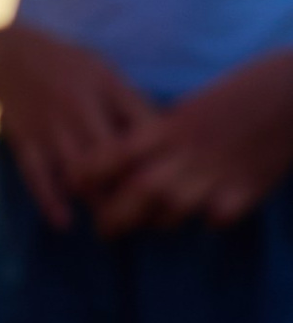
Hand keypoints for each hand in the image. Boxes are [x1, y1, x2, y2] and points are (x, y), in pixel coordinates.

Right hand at [0, 27, 161, 231]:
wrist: (5, 55)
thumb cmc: (67, 66)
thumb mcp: (104, 70)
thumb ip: (132, 101)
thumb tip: (171, 137)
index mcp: (107, 85)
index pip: (145, 126)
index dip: (163, 157)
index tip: (175, 182)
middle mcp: (80, 105)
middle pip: (114, 155)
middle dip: (131, 188)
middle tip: (147, 216)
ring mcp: (50, 124)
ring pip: (78, 170)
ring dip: (96, 201)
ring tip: (112, 226)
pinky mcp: (24, 138)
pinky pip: (36, 174)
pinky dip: (49, 201)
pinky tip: (64, 223)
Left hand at [79, 52, 292, 235]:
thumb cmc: (242, 92)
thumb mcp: (192, 108)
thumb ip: (163, 134)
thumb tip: (135, 154)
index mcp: (168, 127)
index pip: (112, 155)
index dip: (88, 174)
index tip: (75, 186)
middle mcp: (185, 153)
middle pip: (135, 193)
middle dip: (113, 217)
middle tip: (104, 230)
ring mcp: (216, 174)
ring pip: (170, 213)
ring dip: (158, 221)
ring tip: (152, 224)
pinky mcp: (246, 191)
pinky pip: (216, 218)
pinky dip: (211, 218)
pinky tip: (214, 212)